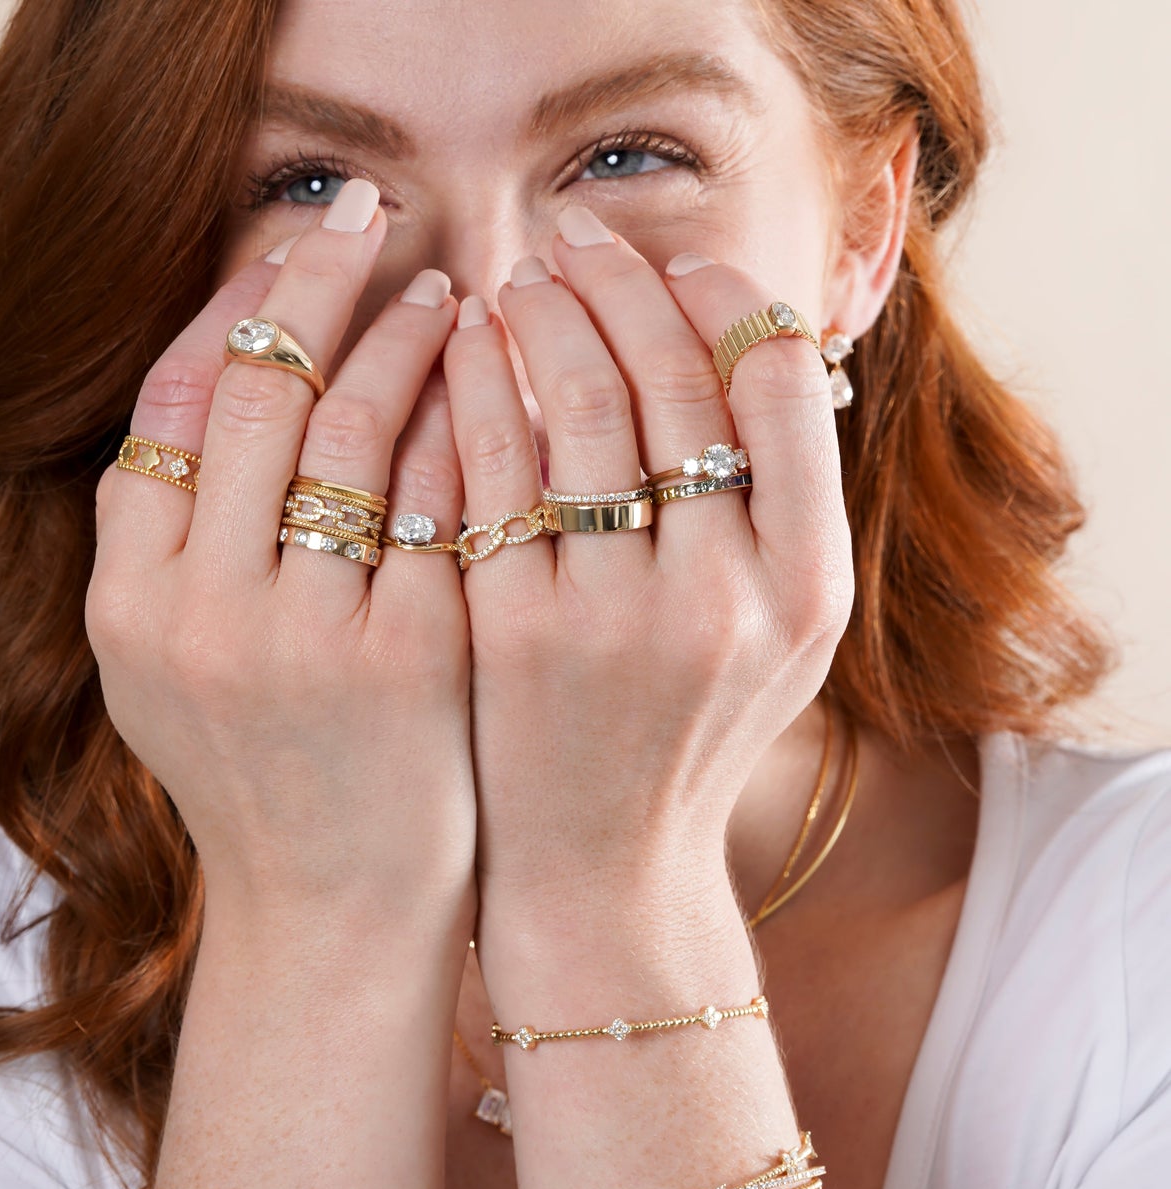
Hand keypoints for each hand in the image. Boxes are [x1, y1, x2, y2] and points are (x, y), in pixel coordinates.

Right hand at [86, 180, 474, 931]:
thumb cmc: (258, 776)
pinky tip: (490, 385)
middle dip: (317, 280)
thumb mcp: (162, 667)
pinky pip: (440, 499)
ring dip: (404, 336)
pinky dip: (463, 425)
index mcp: (128, 603)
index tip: (286, 251)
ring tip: (442, 292)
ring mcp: (310, 638)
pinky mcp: (412, 660)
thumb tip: (221, 370)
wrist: (331, 908)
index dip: (230, 308)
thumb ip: (167, 537)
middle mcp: (204, 612)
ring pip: (357, 426)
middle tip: (365, 216)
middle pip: (260, 391)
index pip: (171, 402)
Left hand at [442, 218, 851, 944]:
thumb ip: (781, 507)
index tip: (673, 264)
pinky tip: (460, 352)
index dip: (719, 298)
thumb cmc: (685, 737)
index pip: (778, 381)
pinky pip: (495, 469)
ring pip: (585, 407)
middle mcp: (726, 598)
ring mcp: (615, 618)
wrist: (598, 867)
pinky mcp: (513, 633)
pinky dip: (477, 389)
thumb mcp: (778, 639)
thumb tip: (745, 340)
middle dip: (620, 281)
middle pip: (677, 377)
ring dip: (545, 317)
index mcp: (810, 587)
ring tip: (515, 279)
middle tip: (574, 239)